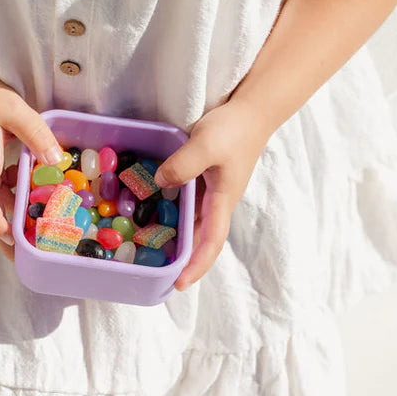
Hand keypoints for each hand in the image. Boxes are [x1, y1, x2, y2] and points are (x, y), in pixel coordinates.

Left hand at [153, 99, 270, 290]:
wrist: (251, 110)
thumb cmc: (233, 129)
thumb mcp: (206, 144)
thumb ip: (183, 165)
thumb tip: (160, 184)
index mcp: (222, 200)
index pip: (211, 242)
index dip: (196, 265)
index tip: (179, 284)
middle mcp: (217, 202)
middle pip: (199, 238)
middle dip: (181, 258)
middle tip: (153, 272)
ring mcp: (211, 191)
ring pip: (191, 221)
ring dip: (174, 236)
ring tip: (145, 247)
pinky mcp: (203, 178)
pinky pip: (185, 202)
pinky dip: (169, 210)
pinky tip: (148, 209)